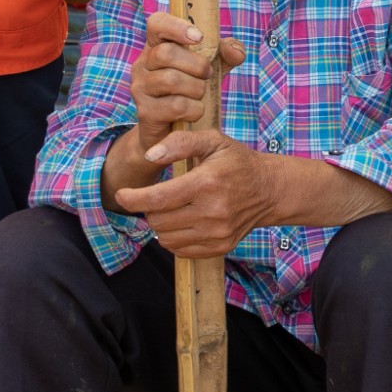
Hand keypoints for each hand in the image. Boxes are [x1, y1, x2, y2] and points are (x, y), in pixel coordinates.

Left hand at [113, 129, 273, 258]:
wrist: (270, 190)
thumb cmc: (237, 162)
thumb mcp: (212, 141)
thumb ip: (180, 143)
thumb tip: (150, 155)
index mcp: (207, 183)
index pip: (158, 199)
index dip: (132, 198)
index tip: (121, 195)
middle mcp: (212, 212)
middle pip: (158, 220)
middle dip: (149, 208)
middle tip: (157, 197)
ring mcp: (217, 233)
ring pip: (166, 238)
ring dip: (160, 224)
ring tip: (171, 208)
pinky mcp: (220, 247)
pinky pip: (181, 250)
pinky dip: (173, 237)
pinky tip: (183, 221)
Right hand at [127, 11, 244, 158]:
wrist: (172, 132)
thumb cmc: (191, 91)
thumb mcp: (212, 68)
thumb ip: (226, 54)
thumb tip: (236, 52)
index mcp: (157, 45)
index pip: (156, 23)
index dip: (176, 26)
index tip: (198, 37)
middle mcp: (143, 63)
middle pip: (165, 53)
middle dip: (196, 64)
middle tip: (207, 74)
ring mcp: (140, 87)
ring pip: (170, 80)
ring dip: (196, 88)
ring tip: (200, 94)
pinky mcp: (145, 111)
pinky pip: (174, 106)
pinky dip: (194, 109)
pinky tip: (195, 111)